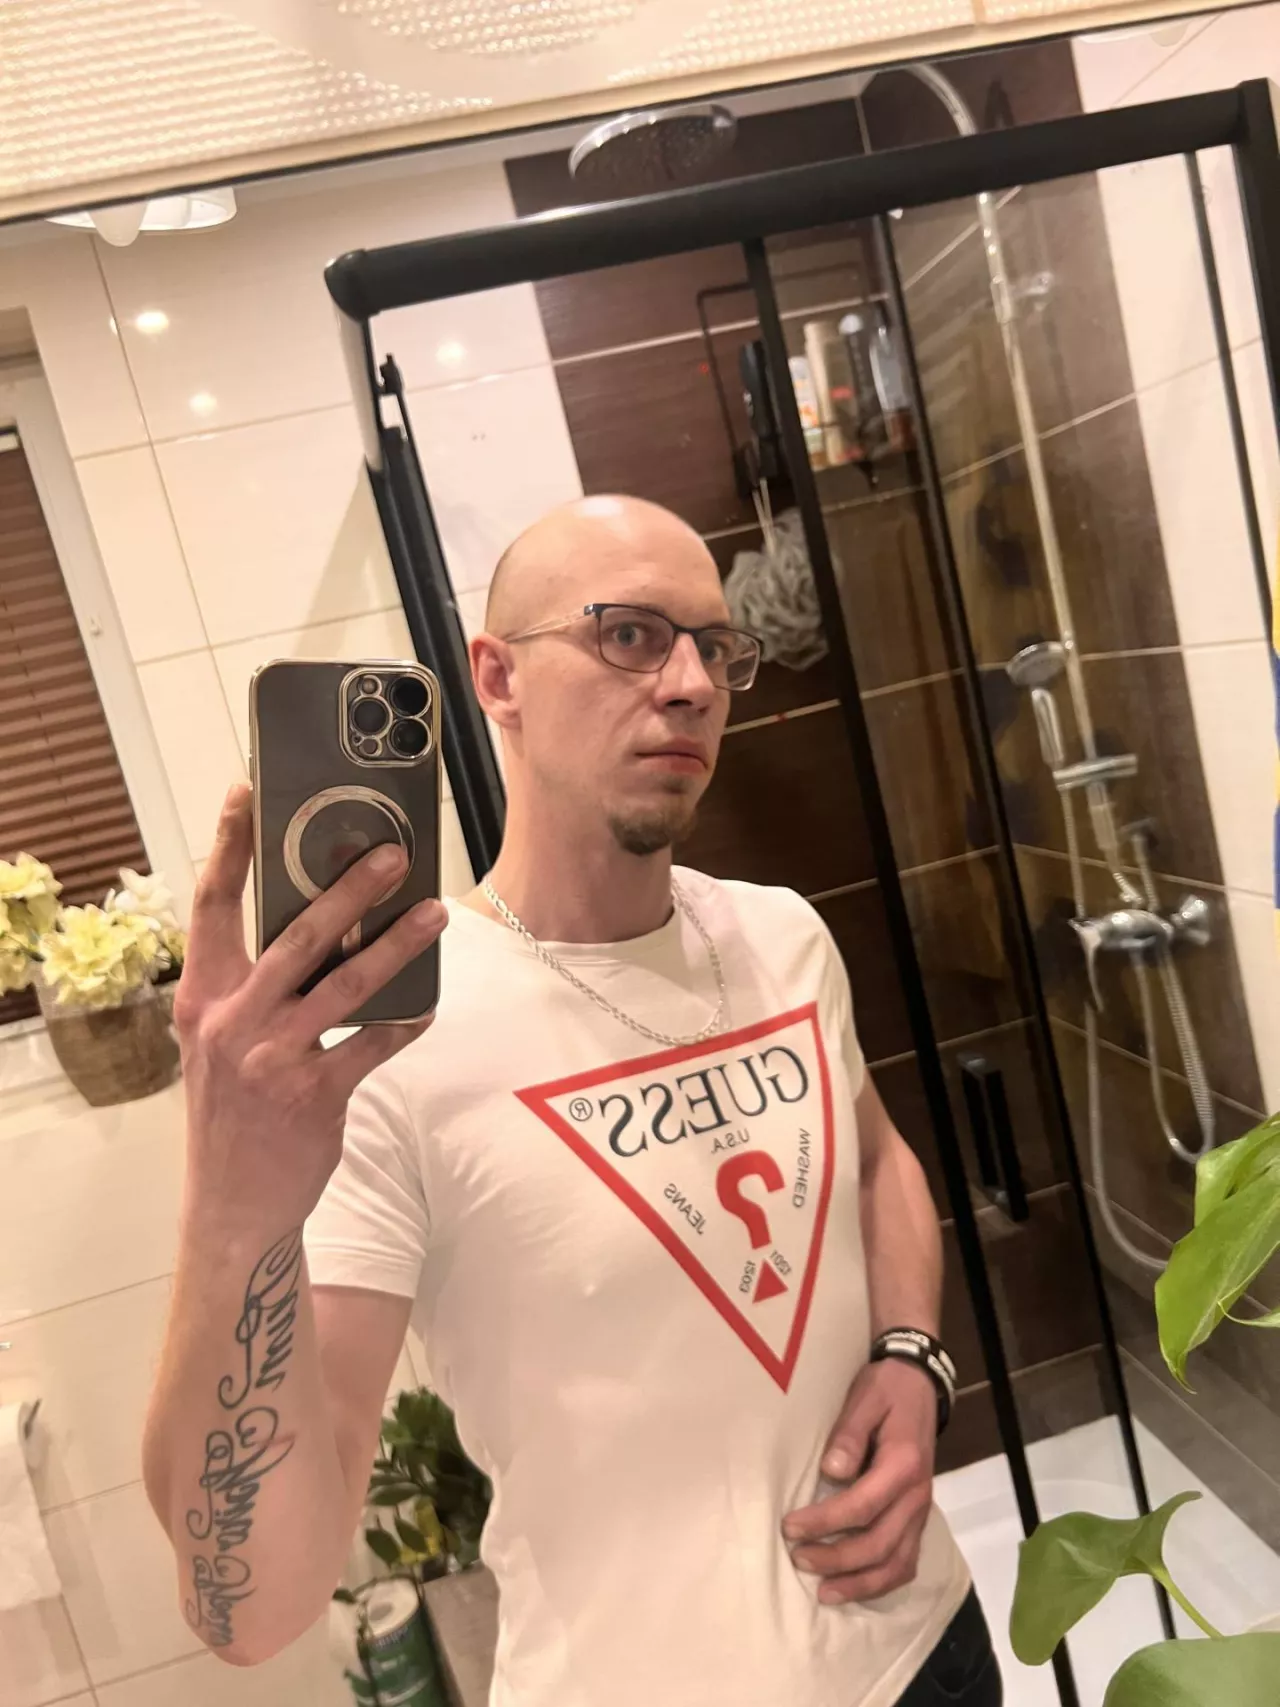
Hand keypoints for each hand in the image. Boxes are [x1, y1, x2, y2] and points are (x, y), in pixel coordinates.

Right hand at [174, 784, 446, 1234]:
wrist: (232, 1203)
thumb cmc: (232, 1109)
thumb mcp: (218, 1040)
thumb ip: (251, 984)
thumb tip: (316, 920)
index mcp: (201, 996)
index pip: (211, 904)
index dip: (229, 845)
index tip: (248, 792)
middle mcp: (233, 1020)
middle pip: (298, 936)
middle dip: (349, 890)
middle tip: (394, 853)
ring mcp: (274, 1057)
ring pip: (347, 985)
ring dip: (397, 946)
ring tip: (434, 914)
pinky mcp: (315, 1094)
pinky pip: (374, 1045)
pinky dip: (405, 1021)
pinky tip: (430, 1001)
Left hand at [782, 1358, 937, 1604]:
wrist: (920, 1386)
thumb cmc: (887, 1390)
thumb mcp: (865, 1397)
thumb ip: (849, 1434)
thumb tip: (832, 1470)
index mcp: (902, 1465)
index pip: (862, 1506)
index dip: (824, 1522)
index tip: (789, 1527)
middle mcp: (916, 1496)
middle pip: (879, 1544)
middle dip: (836, 1559)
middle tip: (797, 1558)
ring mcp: (920, 1511)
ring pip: (897, 1563)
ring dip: (860, 1583)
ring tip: (824, 1592)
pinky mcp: (917, 1518)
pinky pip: (906, 1562)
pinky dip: (882, 1582)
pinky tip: (855, 1587)